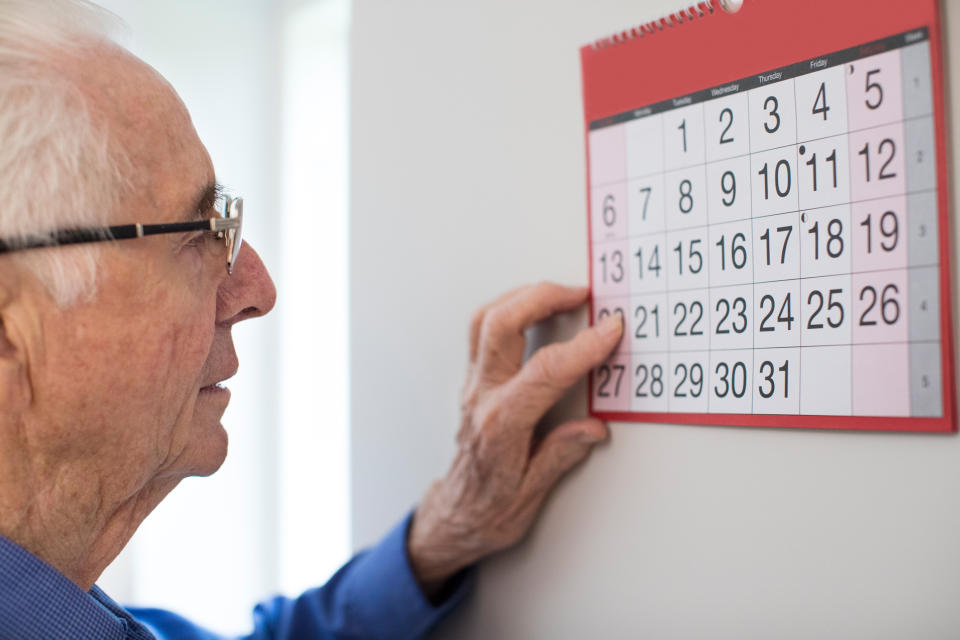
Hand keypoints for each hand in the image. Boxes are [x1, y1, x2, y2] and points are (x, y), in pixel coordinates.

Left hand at [407, 282, 622, 596]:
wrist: (454, 517)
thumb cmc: (488, 511)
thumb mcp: (531, 495)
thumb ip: (560, 456)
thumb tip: (593, 428)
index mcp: (500, 424)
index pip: (544, 372)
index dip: (582, 347)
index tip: (610, 331)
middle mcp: (481, 396)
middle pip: (501, 325)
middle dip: (542, 298)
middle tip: (581, 293)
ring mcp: (472, 385)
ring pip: (486, 320)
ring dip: (522, 297)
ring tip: (560, 293)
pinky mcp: (472, 382)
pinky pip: (482, 332)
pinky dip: (510, 310)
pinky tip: (533, 310)